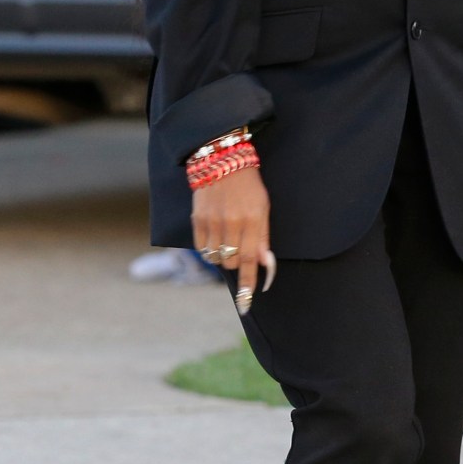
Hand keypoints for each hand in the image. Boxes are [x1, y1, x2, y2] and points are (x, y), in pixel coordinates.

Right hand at [191, 166, 271, 306]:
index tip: (246, 302)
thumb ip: (263, 237)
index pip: (251, 260)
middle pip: (231, 262)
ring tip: (227, 240)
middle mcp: (232, 223)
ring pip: (215, 258)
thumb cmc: (249, 186)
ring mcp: (212, 222)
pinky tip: (215, 237)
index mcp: (253, 220)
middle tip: (240, 249)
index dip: (248, 283)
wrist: (222, 161)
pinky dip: (208, 250)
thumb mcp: (264, 208)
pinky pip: (201, 248)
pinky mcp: (197, 219)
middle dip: (237, 263)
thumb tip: (265, 263)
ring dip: (222, 257)